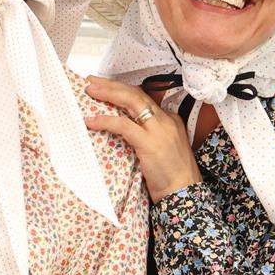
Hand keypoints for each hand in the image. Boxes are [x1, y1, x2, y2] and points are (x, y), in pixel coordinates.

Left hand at [82, 78, 203, 201]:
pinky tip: (91, 121)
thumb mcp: (163, 149)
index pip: (144, 97)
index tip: (106, 86)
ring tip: (90, 90)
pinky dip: (105, 120)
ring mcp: (159, 130)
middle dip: (112, 84)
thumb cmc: (172, 177)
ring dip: (108, 93)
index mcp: (170, 119)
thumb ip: (148, 136)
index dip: (123, 90)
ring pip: (131, 101)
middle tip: (92, 80)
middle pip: (136, 93)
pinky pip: (123, 125)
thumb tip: (124, 131)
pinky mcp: (149, 143)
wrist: (184, 193)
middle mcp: (166, 119)